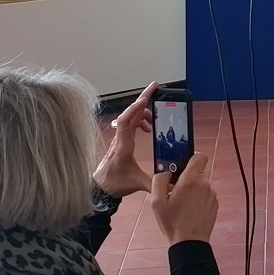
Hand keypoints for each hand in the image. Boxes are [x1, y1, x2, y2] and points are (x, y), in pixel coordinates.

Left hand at [96, 83, 156, 197]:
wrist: (100, 187)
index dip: (135, 109)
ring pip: (130, 116)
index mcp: (123, 146)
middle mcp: (120, 138)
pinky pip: (130, 123)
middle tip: (155, 87)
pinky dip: (140, 119)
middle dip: (143, 98)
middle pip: (129, 113)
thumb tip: (173, 185)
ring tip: (156, 116)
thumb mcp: (136, 184)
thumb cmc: (116, 183)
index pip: (126, 122)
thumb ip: (155, 184)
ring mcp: (120, 137)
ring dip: (143, 111)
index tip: (146, 99)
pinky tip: (148, 128)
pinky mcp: (121, 139)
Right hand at [152, 152, 217, 243]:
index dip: (192, 159)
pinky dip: (199, 199)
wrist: (190, 242)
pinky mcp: (215, 204)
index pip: (200, 156)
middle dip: (188, 179)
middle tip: (176, 192)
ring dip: (194, 190)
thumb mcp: (156, 202)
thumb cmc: (172, 221)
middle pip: (198, 172)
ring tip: (183, 205)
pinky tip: (191, 211)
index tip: (183, 168)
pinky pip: (206, 195)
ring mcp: (212, 194)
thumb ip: (159, 180)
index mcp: (190, 180)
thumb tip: (166, 173)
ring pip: (202, 184)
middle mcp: (205, 184)